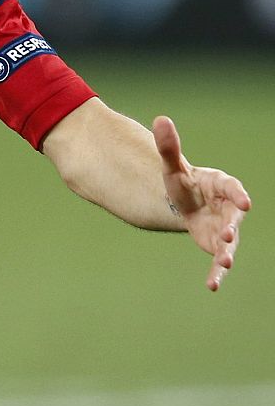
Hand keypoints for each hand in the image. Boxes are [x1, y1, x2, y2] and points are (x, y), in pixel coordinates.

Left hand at [153, 116, 250, 290]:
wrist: (184, 201)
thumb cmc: (182, 180)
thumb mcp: (171, 165)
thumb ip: (168, 146)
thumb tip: (160, 119)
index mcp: (221, 186)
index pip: (233, 188)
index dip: (238, 194)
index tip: (245, 201)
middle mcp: (228, 209)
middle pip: (234, 218)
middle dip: (233, 227)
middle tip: (229, 236)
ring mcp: (224, 228)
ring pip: (230, 242)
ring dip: (227, 253)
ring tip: (225, 263)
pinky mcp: (215, 245)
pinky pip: (217, 260)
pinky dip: (216, 273)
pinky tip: (212, 286)